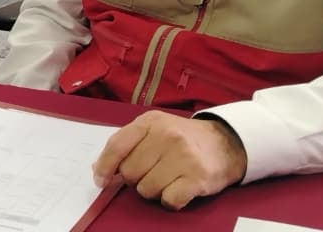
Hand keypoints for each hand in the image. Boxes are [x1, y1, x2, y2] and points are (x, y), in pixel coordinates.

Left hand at [91, 110, 246, 209]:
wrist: (224, 143)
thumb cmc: (182, 139)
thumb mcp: (153, 130)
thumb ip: (125, 144)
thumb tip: (98, 169)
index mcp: (150, 122)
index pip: (117, 145)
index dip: (105, 166)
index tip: (101, 180)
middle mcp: (167, 136)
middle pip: (130, 172)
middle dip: (136, 178)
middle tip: (153, 172)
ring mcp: (183, 157)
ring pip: (146, 189)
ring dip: (154, 190)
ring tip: (168, 178)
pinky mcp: (197, 178)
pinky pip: (168, 200)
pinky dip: (171, 200)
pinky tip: (179, 188)